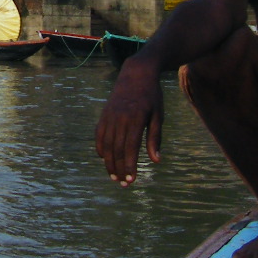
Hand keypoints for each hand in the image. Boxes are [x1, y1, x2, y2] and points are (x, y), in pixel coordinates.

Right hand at [95, 60, 163, 186]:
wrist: (136, 73)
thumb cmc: (152, 96)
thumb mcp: (158, 115)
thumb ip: (155, 138)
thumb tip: (156, 160)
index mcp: (135, 118)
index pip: (130, 148)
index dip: (130, 165)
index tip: (131, 180)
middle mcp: (119, 118)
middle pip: (117, 149)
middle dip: (119, 169)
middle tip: (123, 185)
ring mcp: (109, 115)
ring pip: (106, 144)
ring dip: (109, 162)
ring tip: (114, 176)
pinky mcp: (104, 114)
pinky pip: (99, 134)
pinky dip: (100, 147)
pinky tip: (104, 158)